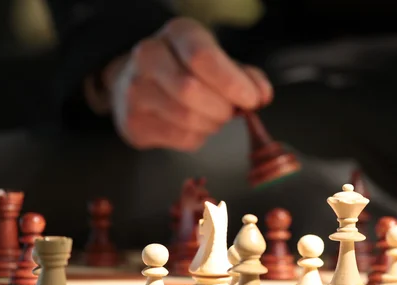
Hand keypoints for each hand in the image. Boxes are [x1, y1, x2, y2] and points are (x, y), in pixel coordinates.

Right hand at [103, 17, 272, 151]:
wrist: (139, 80)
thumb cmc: (186, 69)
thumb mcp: (217, 60)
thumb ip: (244, 76)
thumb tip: (261, 95)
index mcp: (176, 34)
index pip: (201, 57)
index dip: (230, 83)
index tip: (251, 99)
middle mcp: (149, 57)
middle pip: (191, 91)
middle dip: (221, 108)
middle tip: (230, 111)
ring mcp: (136, 91)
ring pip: (186, 118)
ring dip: (211, 125)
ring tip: (212, 117)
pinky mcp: (134, 122)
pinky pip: (179, 138)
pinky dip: (198, 137)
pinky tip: (195, 126)